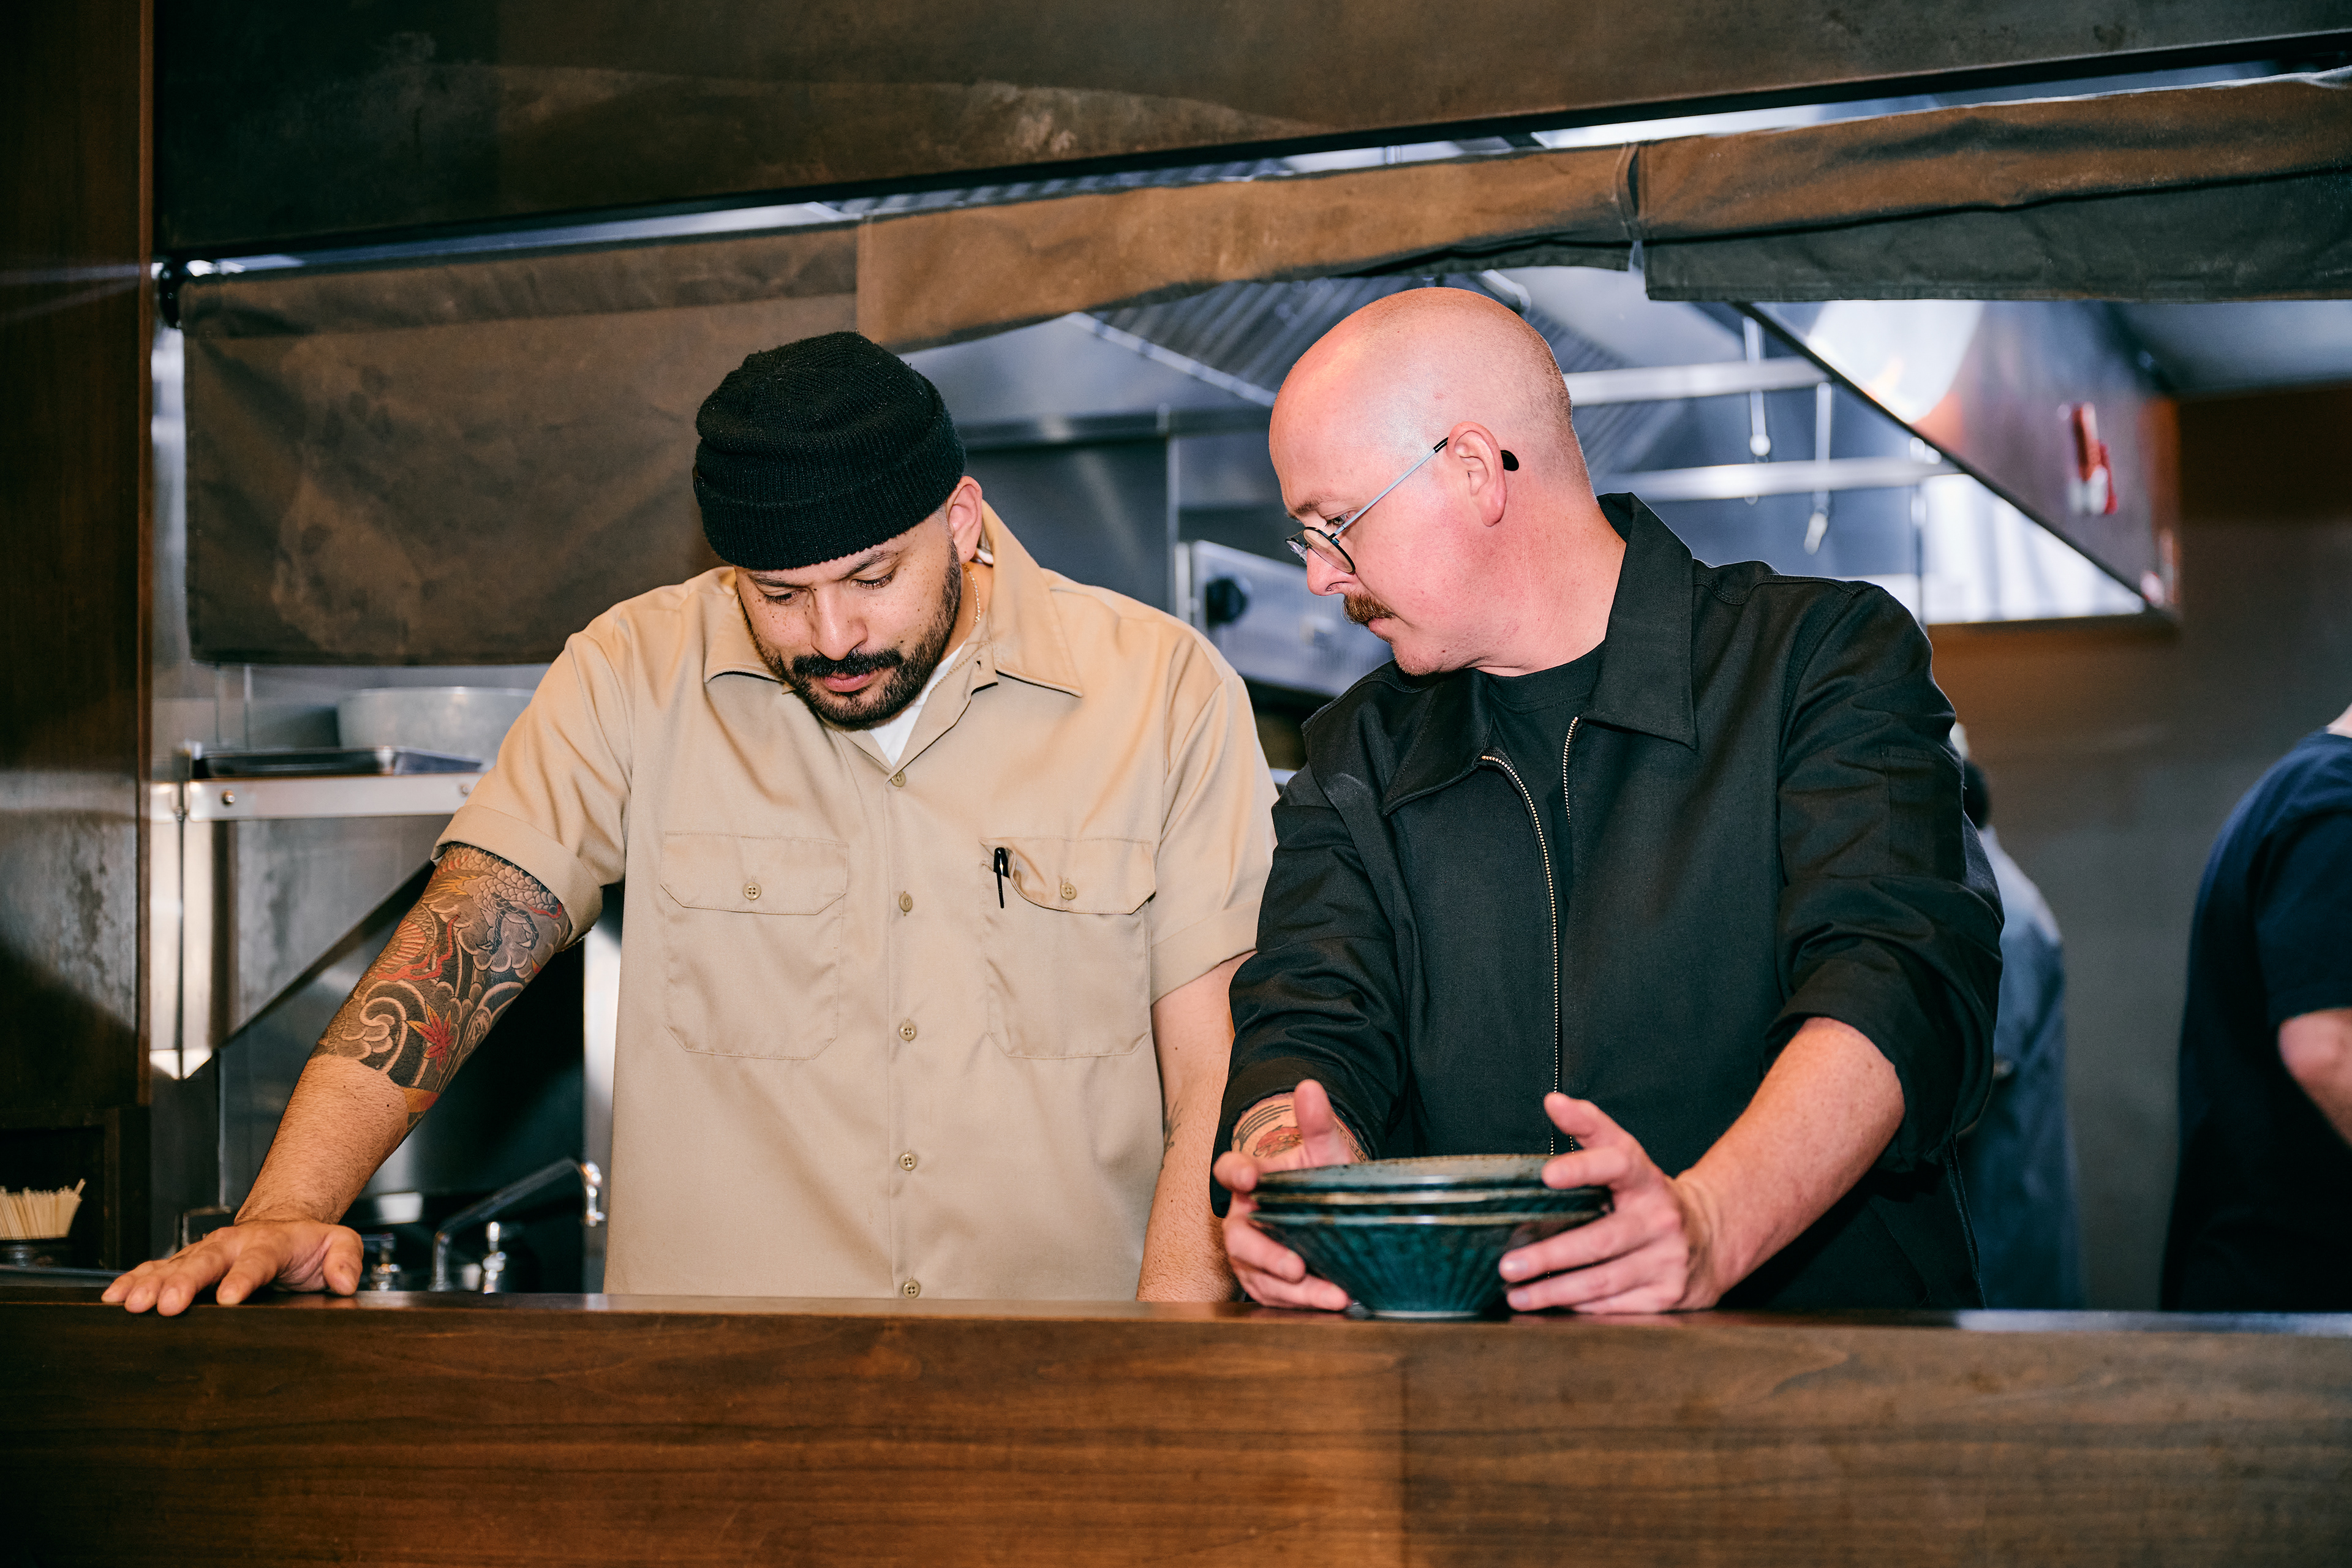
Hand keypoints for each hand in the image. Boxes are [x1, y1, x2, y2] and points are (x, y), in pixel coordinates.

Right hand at [100, 1218, 364, 1315]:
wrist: (283, 1227)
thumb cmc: (308, 1244)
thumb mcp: (339, 1244)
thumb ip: (346, 1259)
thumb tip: (346, 1282)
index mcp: (270, 1243)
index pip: (257, 1261)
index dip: (242, 1278)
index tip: (228, 1298)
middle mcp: (232, 1245)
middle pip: (205, 1263)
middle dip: (183, 1283)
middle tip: (166, 1304)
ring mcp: (206, 1253)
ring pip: (174, 1266)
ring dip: (151, 1284)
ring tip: (130, 1303)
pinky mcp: (186, 1263)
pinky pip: (156, 1269)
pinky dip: (135, 1280)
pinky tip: (115, 1296)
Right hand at [1211, 1078, 1361, 1310]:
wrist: (1329, 1211)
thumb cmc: (1318, 1179)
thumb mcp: (1324, 1151)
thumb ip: (1315, 1122)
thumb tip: (1310, 1087)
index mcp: (1251, 1181)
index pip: (1229, 1171)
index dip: (1235, 1174)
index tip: (1247, 1178)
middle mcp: (1244, 1219)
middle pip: (1240, 1239)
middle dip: (1266, 1255)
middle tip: (1295, 1267)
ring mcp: (1252, 1254)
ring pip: (1258, 1275)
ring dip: (1293, 1290)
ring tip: (1330, 1293)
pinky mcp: (1266, 1281)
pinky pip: (1275, 1297)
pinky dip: (1303, 1303)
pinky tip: (1333, 1302)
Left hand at [1497, 1093, 1724, 1313]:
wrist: (1709, 1238)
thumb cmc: (1648, 1196)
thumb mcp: (1626, 1158)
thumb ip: (1589, 1128)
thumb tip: (1553, 1101)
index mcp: (1646, 1179)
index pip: (1617, 1164)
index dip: (1582, 1168)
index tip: (1547, 1174)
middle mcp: (1660, 1219)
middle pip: (1599, 1240)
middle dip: (1550, 1255)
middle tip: (1510, 1264)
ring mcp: (1667, 1260)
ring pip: (1604, 1281)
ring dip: (1555, 1290)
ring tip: (1518, 1294)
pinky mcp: (1668, 1295)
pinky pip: (1615, 1305)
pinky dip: (1580, 1308)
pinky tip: (1551, 1307)